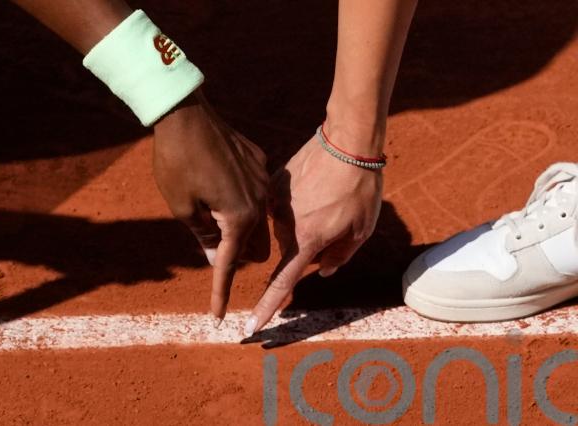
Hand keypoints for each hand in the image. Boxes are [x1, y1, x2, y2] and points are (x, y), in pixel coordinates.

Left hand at [153, 92, 269, 323]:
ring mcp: (263, 178)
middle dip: (236, 255)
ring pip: (259, 219)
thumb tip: (217, 258)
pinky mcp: (259, 160)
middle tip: (210, 246)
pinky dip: (241, 199)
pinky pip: (256, 191)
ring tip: (212, 211)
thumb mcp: (182, 207)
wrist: (185, 113)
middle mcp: (260, 200)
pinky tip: (219, 181)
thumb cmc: (177, 163)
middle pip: (256, 246)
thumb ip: (204, 237)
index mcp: (241, 217)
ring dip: (240, 227)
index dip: (220, 292)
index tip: (218, 318)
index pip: (230, 264)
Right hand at [244, 132, 381, 335]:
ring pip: (285, 228)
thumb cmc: (360, 188)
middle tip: (335, 219)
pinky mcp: (274, 184)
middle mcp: (285, 224)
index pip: (281, 283)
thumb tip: (323, 272)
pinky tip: (314, 187)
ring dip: (302, 222)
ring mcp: (276, 203)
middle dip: (310, 244)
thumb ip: (340, 257)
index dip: (266, 308)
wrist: (346, 141)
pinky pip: (281, 205)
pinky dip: (296, 203)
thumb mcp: (361, 229)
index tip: (249, 328)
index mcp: (307, 240)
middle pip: (292, 249)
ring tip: (326, 199)